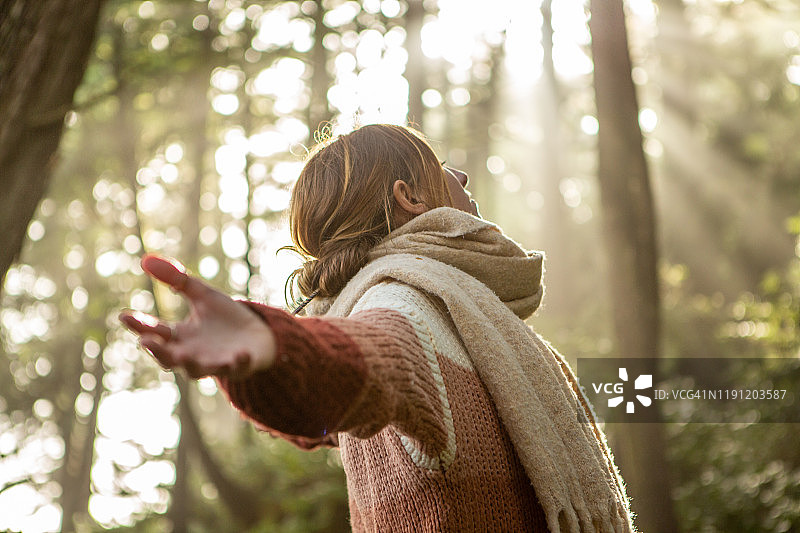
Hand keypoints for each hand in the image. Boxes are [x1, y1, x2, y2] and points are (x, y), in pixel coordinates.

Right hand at [119, 254, 275, 378]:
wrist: (258, 336)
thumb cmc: (225, 318)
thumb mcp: (202, 296)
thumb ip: (177, 280)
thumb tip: (145, 259)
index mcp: (181, 337)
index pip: (154, 332)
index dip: (139, 325)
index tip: (124, 315)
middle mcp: (192, 354)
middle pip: (168, 358)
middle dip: (157, 351)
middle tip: (145, 341)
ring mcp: (215, 362)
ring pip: (197, 370)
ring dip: (190, 364)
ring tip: (185, 356)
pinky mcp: (240, 365)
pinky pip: (237, 367)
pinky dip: (237, 362)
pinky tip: (240, 354)